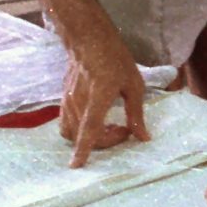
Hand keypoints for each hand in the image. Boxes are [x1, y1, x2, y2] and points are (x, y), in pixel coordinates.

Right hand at [58, 31, 149, 167]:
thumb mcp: (134, 84)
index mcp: (98, 95)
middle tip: (123, 130)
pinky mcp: (64, 99)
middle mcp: (79, 101)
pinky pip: (67, 124)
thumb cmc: (115, 59)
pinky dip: (79, 131)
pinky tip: (95, 121)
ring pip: (73, 132)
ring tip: (110, 126)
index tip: (76, 166)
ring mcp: (68, 100)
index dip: (83, 148)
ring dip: (91, 137)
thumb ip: (136, 113)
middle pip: (84, 135)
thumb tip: (142, 137)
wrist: (89, 40)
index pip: (89, 127)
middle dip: (105, 141)